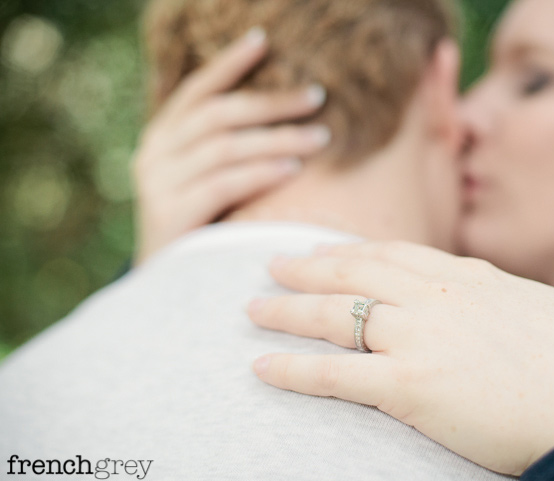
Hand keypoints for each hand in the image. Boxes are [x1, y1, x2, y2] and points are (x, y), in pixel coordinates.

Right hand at [132, 28, 330, 263]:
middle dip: (271, 103)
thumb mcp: (206, 181)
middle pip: (220, 115)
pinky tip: (293, 170)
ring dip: (277, 139)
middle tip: (316, 97)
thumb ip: (230, 151)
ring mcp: (158, 183)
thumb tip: (287, 121)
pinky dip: (260, 173)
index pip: (198, 90)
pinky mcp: (169, 215)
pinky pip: (223, 184)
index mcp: (163, 137)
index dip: (230, 64)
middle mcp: (155, 153)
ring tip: (319, 136)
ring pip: (226, 146)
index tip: (264, 40)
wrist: (163, 287)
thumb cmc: (199, 228)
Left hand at [247, 241, 553, 475]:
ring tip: (252, 308)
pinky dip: (293, 368)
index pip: (393, 255)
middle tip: (271, 263)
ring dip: (287, 310)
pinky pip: (334, 373)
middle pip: (354, 274)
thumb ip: (497, 294)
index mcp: (467, 277)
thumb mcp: (538, 306)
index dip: (352, 252)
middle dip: (307, 267)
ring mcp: (418, 337)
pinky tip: (262, 367)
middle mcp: (434, 298)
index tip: (326, 251)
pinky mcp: (409, 385)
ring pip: (334, 315)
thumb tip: (486, 289)